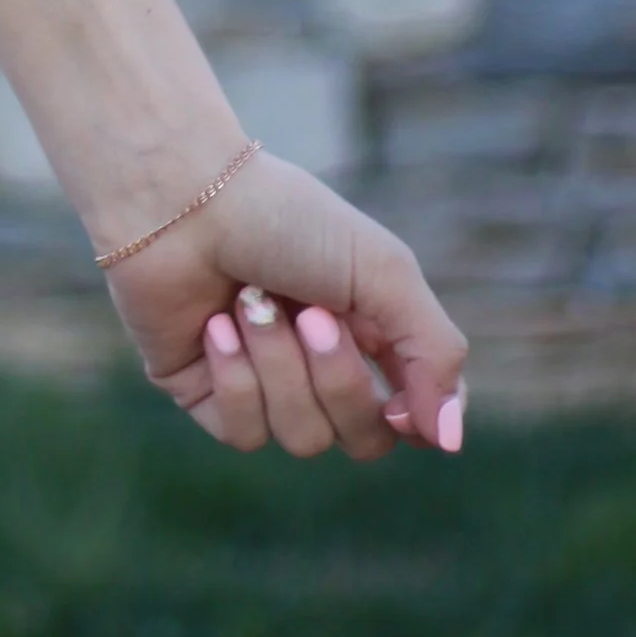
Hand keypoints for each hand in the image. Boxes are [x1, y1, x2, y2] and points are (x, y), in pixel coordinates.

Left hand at [103, 147, 468, 462]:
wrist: (184, 196)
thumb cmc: (286, 220)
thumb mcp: (384, 273)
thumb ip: (434, 354)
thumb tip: (451, 440)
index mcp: (368, 335)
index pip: (413, 418)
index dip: (415, 422)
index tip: (402, 400)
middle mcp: (318, 367)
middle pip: (363, 440)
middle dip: (338, 379)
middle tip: (308, 313)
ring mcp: (262, 385)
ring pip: (303, 439)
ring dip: (279, 366)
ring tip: (248, 302)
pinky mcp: (206, 395)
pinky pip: (244, 433)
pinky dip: (235, 378)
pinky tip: (214, 325)